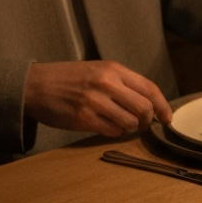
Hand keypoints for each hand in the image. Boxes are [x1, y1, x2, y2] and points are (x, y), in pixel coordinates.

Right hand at [24, 61, 173, 135]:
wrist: (33, 84)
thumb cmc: (68, 78)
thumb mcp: (98, 70)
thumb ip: (123, 83)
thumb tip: (149, 103)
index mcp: (113, 69)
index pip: (150, 89)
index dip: (163, 106)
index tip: (167, 117)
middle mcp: (107, 84)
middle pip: (144, 108)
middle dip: (147, 120)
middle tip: (142, 123)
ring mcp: (95, 101)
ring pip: (130, 122)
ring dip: (130, 128)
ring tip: (121, 123)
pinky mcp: (83, 118)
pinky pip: (112, 131)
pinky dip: (115, 132)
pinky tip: (108, 126)